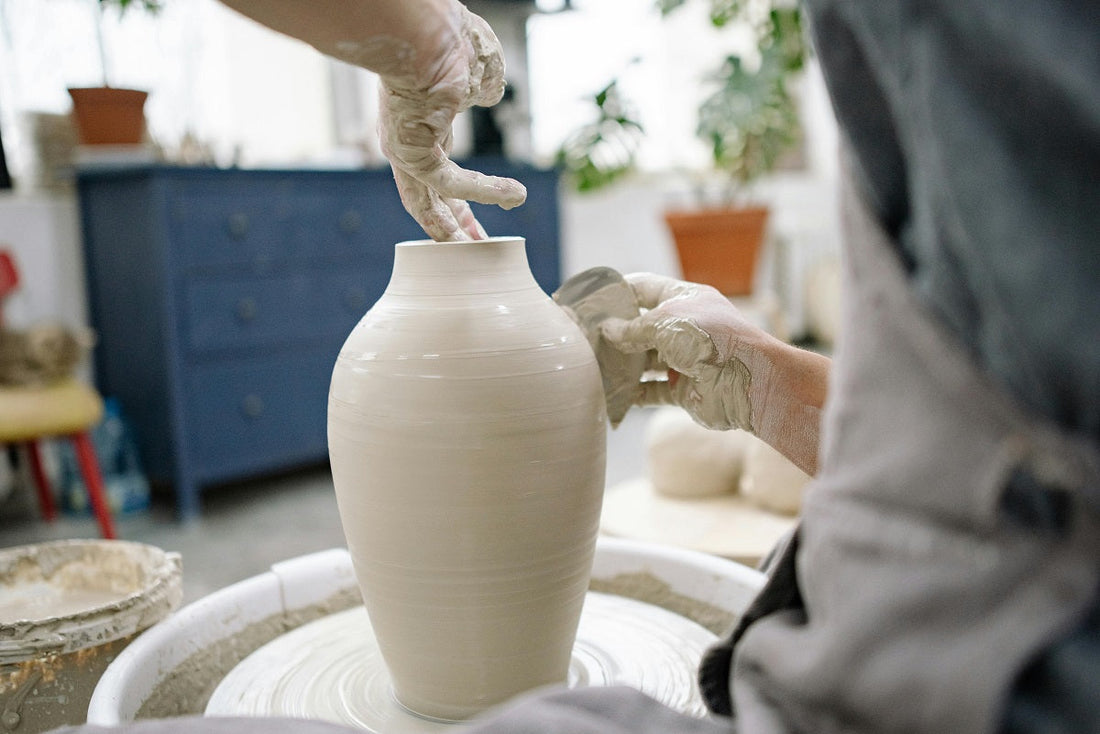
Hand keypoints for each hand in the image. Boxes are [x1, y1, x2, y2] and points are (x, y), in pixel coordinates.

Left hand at [371, 1, 526, 239]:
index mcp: (418, 121)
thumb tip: (490, 96)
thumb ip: (486, 83)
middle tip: (472, 249)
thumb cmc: (446, 33)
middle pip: (427, 197)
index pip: (438, 168)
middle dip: (452, 225)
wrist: (425, 27)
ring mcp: (406, 150)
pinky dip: (484, 191)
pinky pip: (452, 183)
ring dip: (457, 228)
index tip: (476, 220)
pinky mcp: (414, 155)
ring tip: (483, 246)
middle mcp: (406, 141)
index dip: (459, 197)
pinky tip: (514, 194)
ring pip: (430, 202)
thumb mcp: (477, 63)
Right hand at [600, 273, 758, 431]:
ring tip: (594, 366)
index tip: (592, 299)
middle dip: (616, 333)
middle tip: (585, 338)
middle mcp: (684, 327)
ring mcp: (684, 359)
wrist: (747, 382)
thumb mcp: (665, 323)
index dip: (619, 291)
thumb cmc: (710, 339)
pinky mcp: (683, 388)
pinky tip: (612, 394)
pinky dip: (634, 393)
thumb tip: (607, 331)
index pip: (645, 288)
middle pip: (642, 327)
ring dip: (622, 365)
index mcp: (684, 299)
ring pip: (645, 361)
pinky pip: (652, 390)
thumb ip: (632, 329)